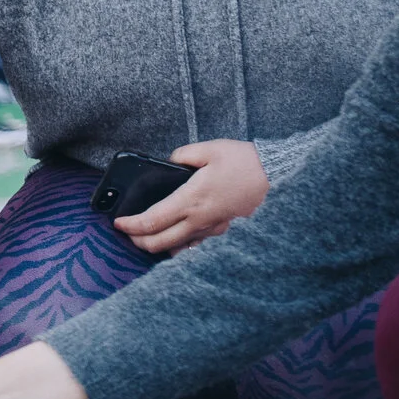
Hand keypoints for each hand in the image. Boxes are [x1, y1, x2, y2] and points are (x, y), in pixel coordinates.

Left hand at [115, 139, 267, 255]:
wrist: (280, 176)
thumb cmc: (246, 162)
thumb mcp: (209, 149)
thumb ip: (182, 156)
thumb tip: (170, 162)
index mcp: (191, 200)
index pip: (151, 221)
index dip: (130, 225)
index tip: (118, 223)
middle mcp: (200, 220)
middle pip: (159, 243)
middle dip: (138, 241)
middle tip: (127, 232)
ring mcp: (214, 229)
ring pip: (178, 248)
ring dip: (158, 245)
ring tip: (147, 236)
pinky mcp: (226, 232)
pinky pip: (198, 246)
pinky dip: (181, 247)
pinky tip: (175, 240)